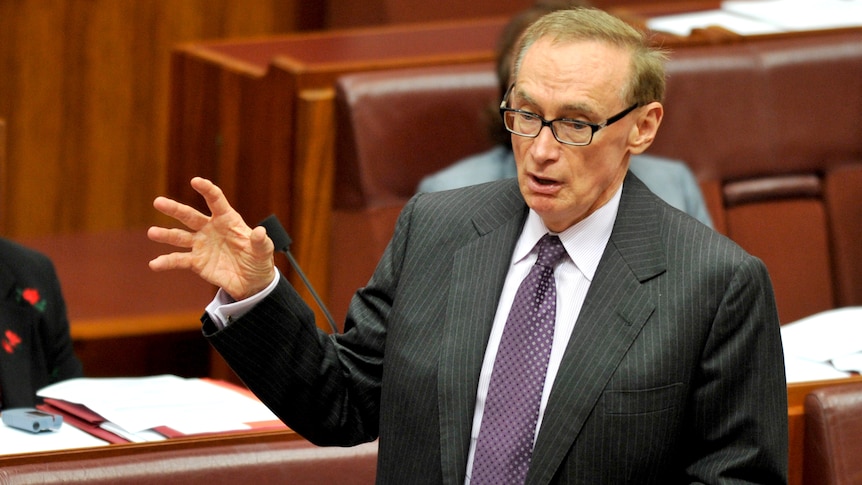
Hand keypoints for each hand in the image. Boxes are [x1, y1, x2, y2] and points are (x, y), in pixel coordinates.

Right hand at [147, 177, 275, 300]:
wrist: (252, 282)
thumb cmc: (258, 260)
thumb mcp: (263, 251)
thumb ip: (261, 241)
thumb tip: (259, 231)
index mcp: (227, 220)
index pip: (216, 201)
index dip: (206, 190)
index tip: (196, 181)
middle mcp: (210, 229)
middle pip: (190, 216)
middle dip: (174, 209)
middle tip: (158, 202)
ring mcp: (201, 245)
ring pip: (179, 237)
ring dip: (165, 235)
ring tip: (152, 233)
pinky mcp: (196, 262)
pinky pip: (179, 260)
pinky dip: (166, 262)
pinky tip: (154, 264)